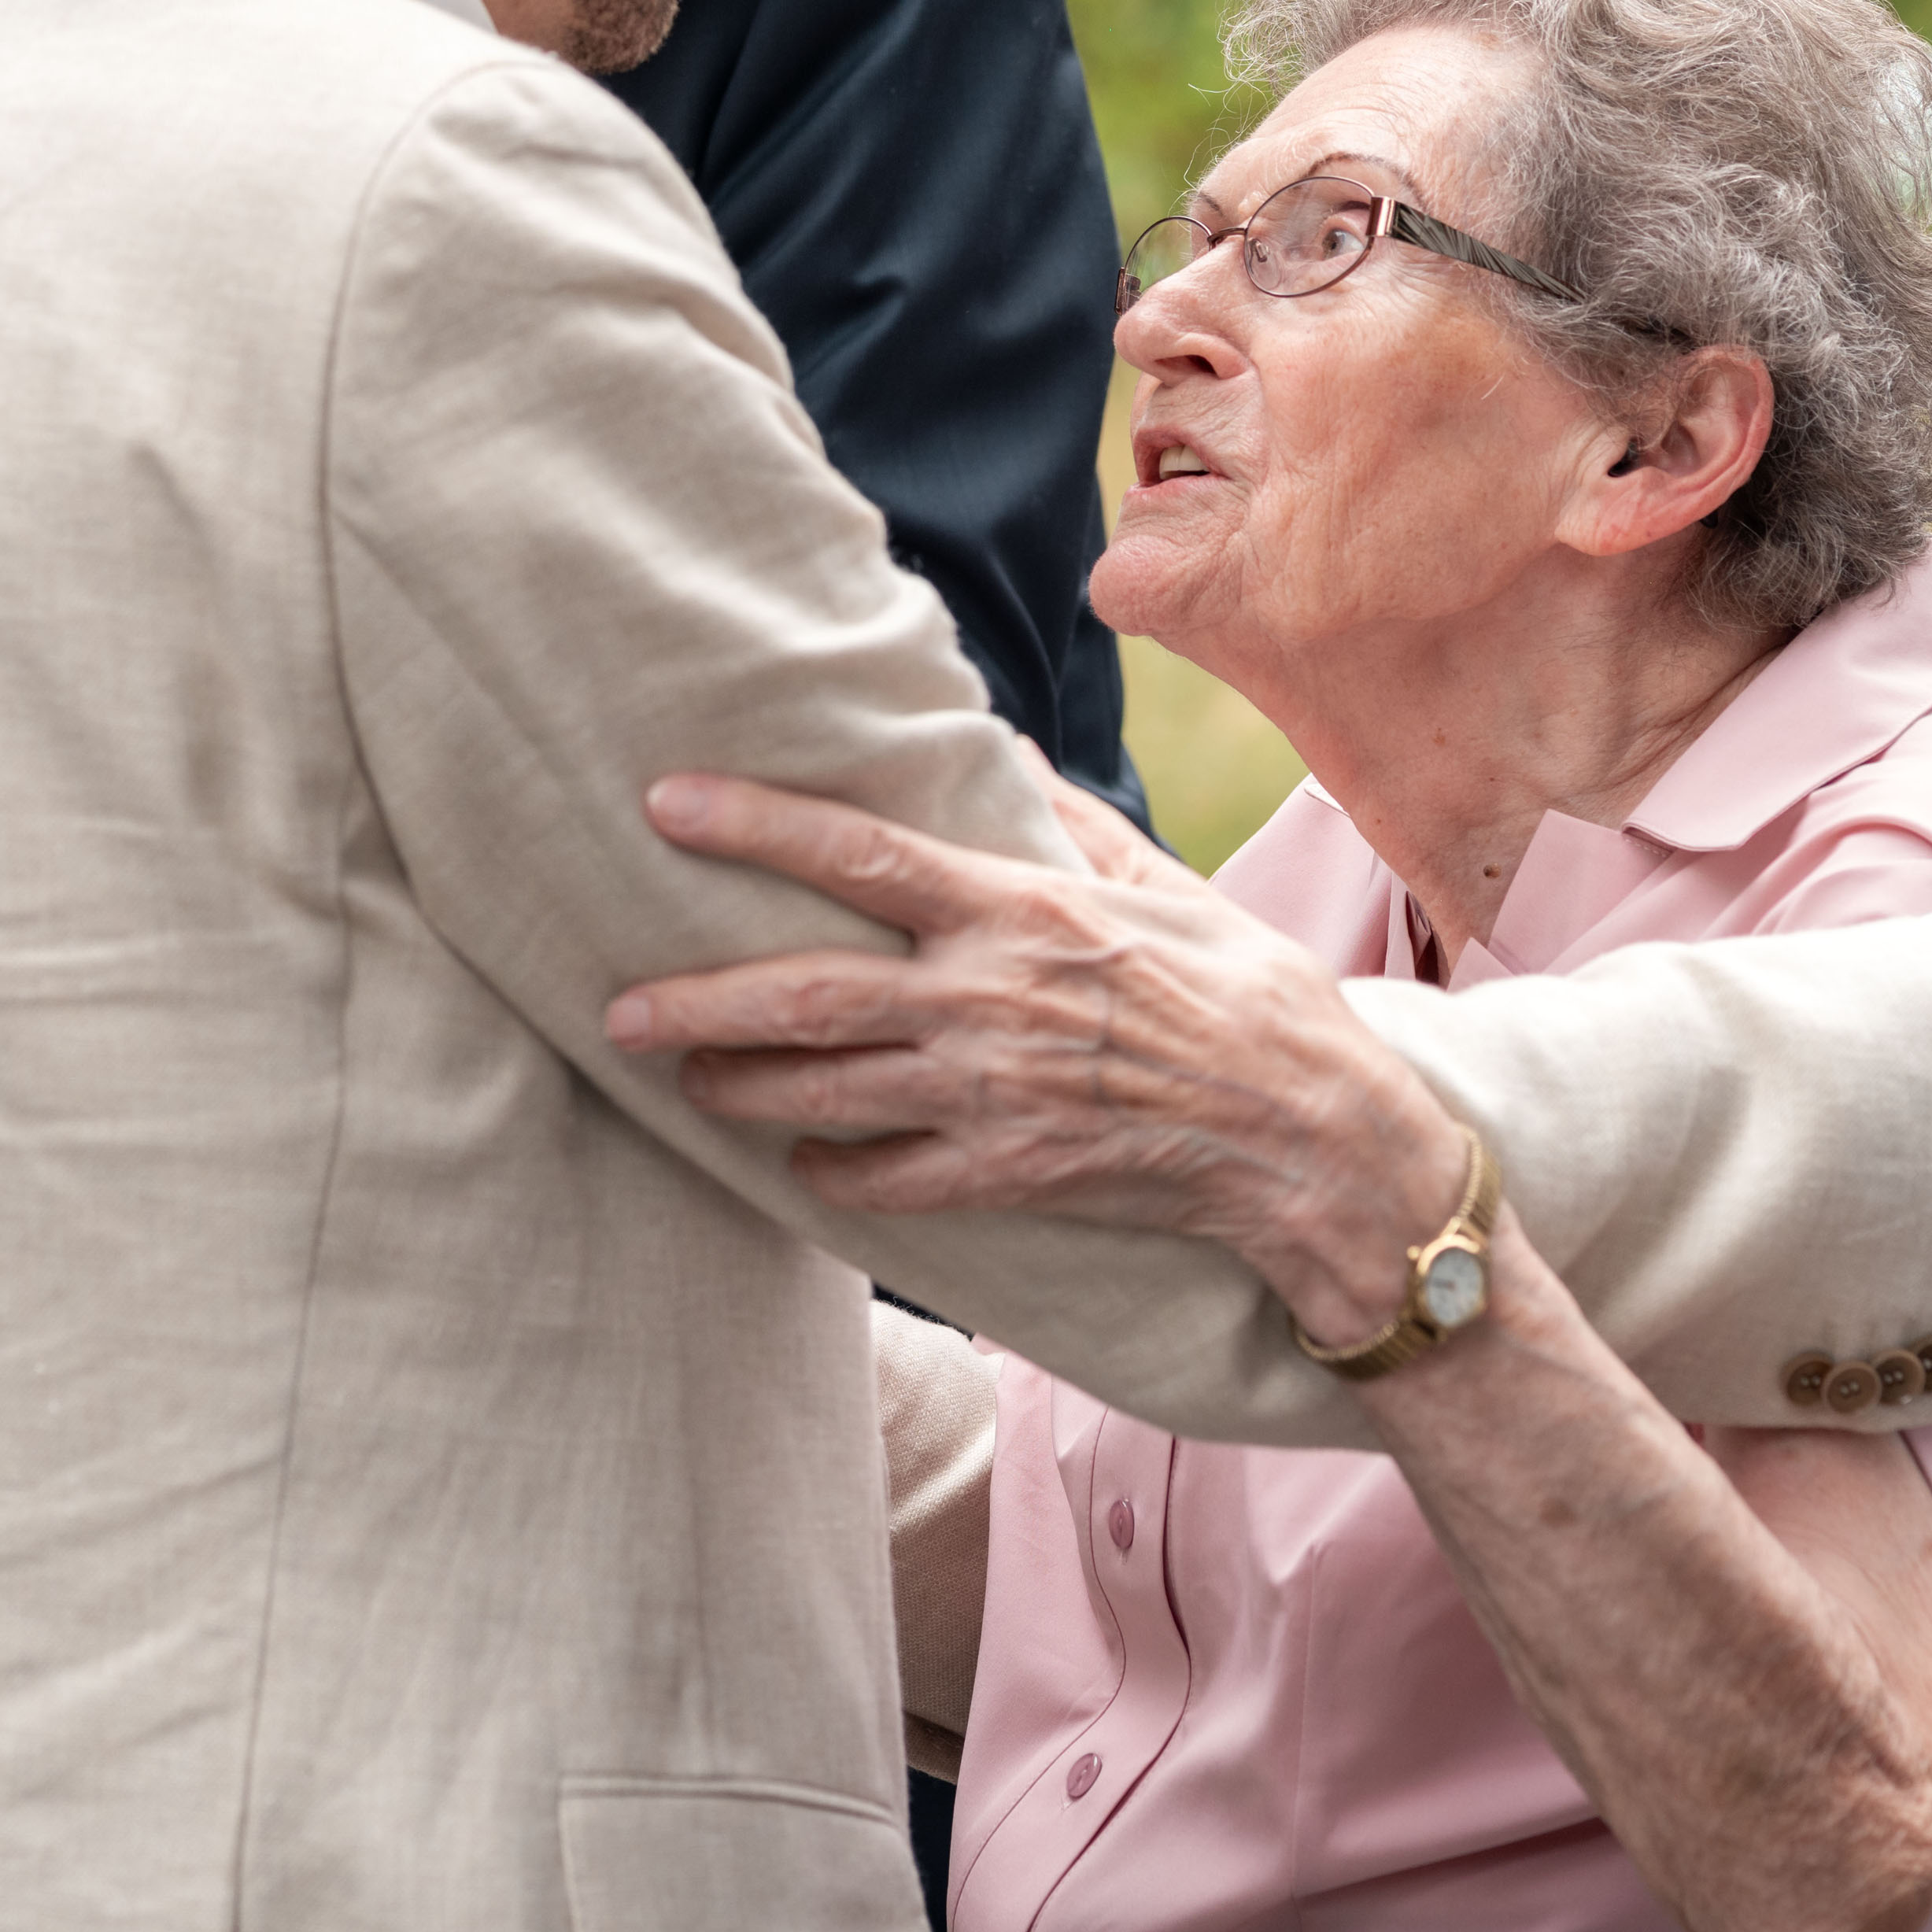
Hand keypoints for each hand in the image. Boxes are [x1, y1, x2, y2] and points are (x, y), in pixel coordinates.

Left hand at [609, 755, 1468, 1340]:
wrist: (1313, 1138)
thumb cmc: (1247, 995)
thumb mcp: (1163, 885)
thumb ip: (1066, 822)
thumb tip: (996, 750)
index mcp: (1023, 913)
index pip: (861, 855)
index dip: (756, 825)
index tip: (667, 804)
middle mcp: (991, 1001)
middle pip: (806, 994)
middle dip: (697, 1001)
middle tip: (618, 1005)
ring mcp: (994, 1097)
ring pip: (824, 1093)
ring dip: (738, 1086)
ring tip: (683, 1073)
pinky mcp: (1010, 1177)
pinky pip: (884, 1181)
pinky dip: (829, 1170)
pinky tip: (799, 1157)